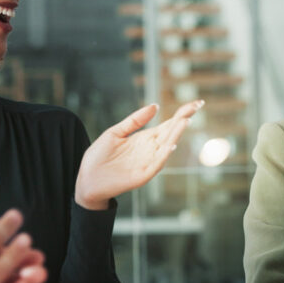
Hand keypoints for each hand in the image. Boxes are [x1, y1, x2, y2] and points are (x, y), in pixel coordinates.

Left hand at [74, 100, 203, 209]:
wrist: (87, 179)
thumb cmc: (99, 157)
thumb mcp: (115, 133)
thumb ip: (134, 120)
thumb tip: (155, 105)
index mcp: (145, 139)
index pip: (168, 124)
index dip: (182, 114)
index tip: (197, 103)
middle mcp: (150, 150)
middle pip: (170, 133)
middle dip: (183, 120)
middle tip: (196, 106)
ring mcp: (147, 163)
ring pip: (166, 147)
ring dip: (175, 135)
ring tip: (184, 120)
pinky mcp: (141, 176)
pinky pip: (155, 165)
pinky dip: (163, 156)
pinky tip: (170, 145)